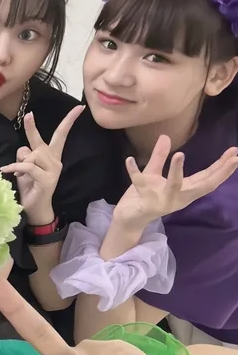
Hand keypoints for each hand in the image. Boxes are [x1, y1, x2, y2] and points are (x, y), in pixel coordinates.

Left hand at [1, 106, 82, 223]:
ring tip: (18, 173)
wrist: (35, 208)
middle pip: (41, 142)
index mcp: (52, 156)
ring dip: (20, 162)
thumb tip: (24, 149)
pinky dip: (16, 167)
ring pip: (32, 155)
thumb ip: (26, 154)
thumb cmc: (30, 186)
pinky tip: (7, 170)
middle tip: (29, 114)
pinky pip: (28, 166)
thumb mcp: (26, 167)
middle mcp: (55, 160)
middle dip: (33, 127)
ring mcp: (53, 170)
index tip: (80, 107)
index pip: (61, 135)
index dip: (69, 121)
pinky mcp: (47, 179)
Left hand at [113, 136, 237, 230]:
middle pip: (203, 185)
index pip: (208, 178)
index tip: (236, 154)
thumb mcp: (153, 173)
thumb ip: (160, 156)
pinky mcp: (146, 203)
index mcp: (185, 190)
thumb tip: (166, 136)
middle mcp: (179, 197)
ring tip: (180, 154)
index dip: (222, 167)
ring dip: (176, 171)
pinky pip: (139, 184)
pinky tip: (129, 160)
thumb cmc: (144, 196)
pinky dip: (134, 171)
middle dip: (219, 172)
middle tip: (234, 158)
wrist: (128, 218)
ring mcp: (163, 201)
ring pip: (174, 185)